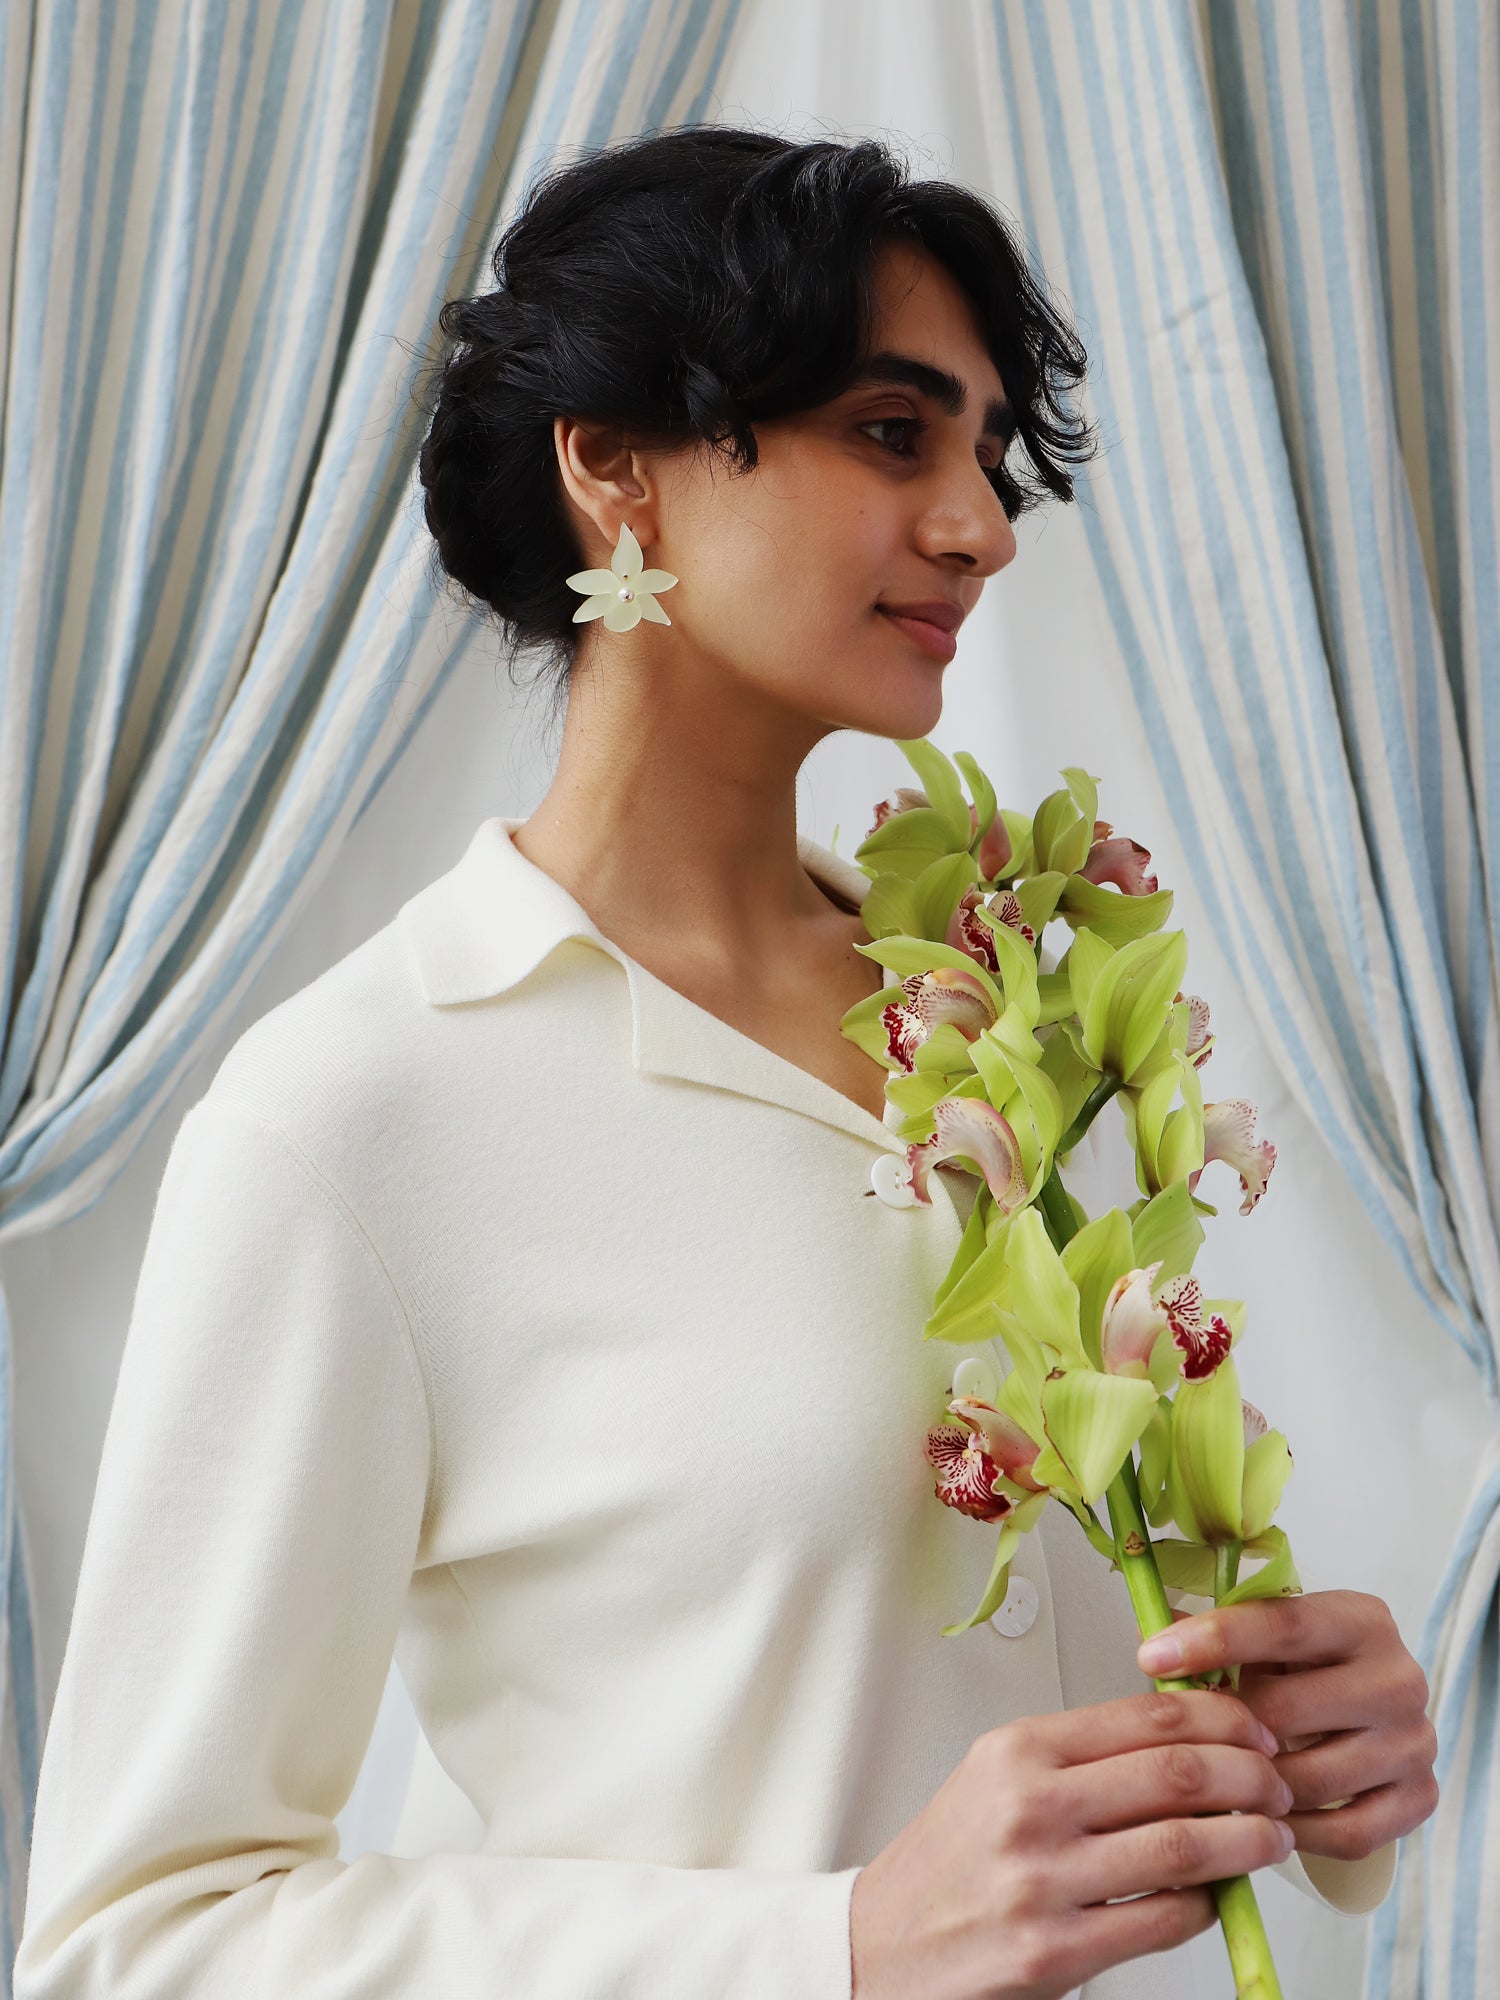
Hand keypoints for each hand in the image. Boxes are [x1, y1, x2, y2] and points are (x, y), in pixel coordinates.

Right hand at [848, 1688, 1294, 1999]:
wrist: (882, 1946)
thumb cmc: (950, 1862)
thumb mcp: (997, 1778)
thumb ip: (1081, 1757)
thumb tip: (1187, 1739)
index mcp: (1018, 1750)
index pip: (1147, 1716)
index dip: (1221, 1720)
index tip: (1255, 1730)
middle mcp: (1030, 1807)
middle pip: (1177, 1774)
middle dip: (1251, 1777)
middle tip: (1277, 1786)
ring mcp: (1043, 1882)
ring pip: (1183, 1847)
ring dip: (1248, 1842)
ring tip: (1271, 1839)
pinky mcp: (1054, 1953)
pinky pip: (1163, 1921)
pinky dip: (1207, 1907)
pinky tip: (1215, 1896)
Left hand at [1135, 1590, 1439, 1861]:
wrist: (1368, 1714)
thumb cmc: (1300, 1668)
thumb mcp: (1264, 1639)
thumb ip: (1210, 1634)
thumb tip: (1147, 1632)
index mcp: (1359, 1619)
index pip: (1280, 1624)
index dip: (1212, 1640)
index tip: (1150, 1657)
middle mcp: (1398, 1677)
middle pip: (1288, 1710)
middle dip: (1227, 1727)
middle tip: (1187, 1739)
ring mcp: (1415, 1741)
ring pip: (1311, 1779)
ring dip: (1255, 1785)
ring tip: (1219, 1779)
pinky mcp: (1420, 1797)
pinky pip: (1345, 1833)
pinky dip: (1295, 1833)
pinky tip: (1262, 1816)